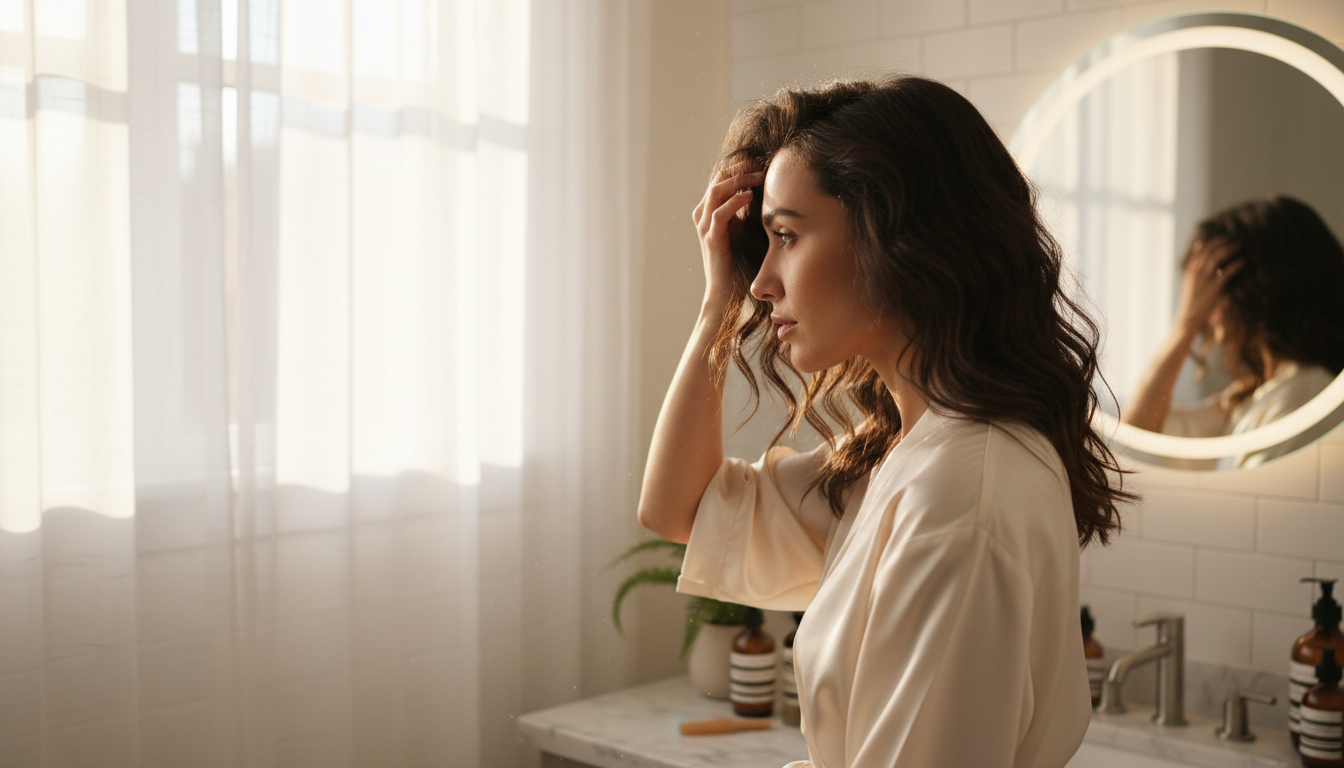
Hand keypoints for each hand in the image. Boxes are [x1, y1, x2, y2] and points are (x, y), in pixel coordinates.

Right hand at [692, 161, 763, 314]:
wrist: (724, 289)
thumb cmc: (736, 261)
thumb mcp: (741, 229)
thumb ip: (745, 211)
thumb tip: (764, 192)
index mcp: (708, 210)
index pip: (722, 177)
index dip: (740, 166)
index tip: (762, 161)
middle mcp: (703, 215)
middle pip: (718, 179)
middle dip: (741, 169)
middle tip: (762, 164)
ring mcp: (705, 226)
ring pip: (716, 191)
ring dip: (739, 181)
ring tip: (759, 176)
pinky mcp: (711, 238)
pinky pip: (719, 213)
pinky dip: (734, 202)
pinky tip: (749, 196)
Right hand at [1172, 237, 1242, 339]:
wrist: (1188, 318)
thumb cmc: (1191, 301)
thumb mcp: (1189, 282)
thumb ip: (1194, 266)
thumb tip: (1200, 248)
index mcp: (1189, 271)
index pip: (1200, 252)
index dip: (1212, 243)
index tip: (1223, 237)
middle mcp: (1196, 273)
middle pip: (1209, 252)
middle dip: (1221, 243)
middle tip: (1233, 239)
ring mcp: (1204, 280)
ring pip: (1217, 258)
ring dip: (1228, 249)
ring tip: (1239, 245)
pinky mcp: (1214, 288)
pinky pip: (1226, 273)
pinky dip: (1235, 265)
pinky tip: (1243, 261)